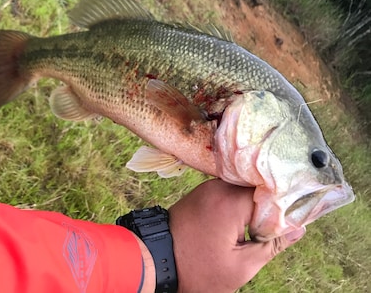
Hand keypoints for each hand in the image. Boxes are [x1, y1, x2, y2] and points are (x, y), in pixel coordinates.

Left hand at [168, 178, 304, 292]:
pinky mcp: (202, 193)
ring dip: (255, 205)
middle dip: (272, 205)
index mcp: (230, 201)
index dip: (287, 206)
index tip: (299, 217)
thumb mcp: (240, 266)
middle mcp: (219, 186)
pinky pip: (230, 192)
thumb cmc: (196, 268)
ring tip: (264, 225)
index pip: (272, 192)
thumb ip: (271, 245)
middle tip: (283, 224)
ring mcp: (208, 187)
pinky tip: (246, 221)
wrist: (155, 259)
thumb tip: (299, 228)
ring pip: (245, 189)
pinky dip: (240, 205)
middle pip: (259, 187)